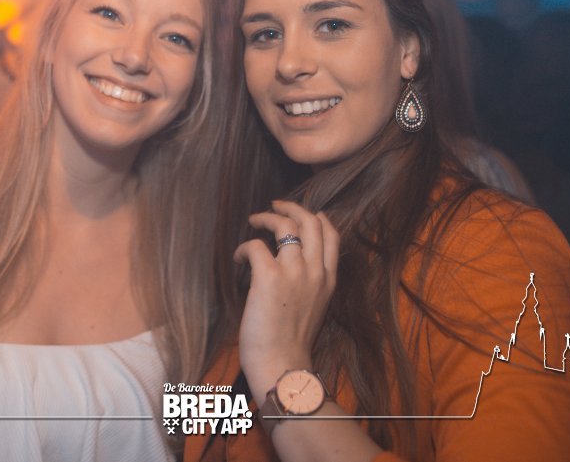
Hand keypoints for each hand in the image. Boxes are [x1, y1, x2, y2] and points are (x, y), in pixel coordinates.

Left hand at [233, 200, 339, 396]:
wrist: (282, 364)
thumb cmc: (292, 342)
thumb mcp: (315, 307)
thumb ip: (311, 284)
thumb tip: (297, 265)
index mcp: (328, 279)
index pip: (332, 235)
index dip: (318, 217)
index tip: (306, 212)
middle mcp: (315, 271)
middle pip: (310, 221)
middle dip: (292, 206)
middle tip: (274, 205)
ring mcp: (294, 272)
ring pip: (284, 224)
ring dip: (265, 218)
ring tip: (253, 221)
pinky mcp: (269, 277)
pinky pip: (256, 246)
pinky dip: (244, 247)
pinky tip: (238, 258)